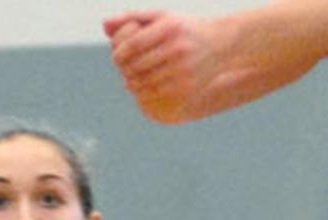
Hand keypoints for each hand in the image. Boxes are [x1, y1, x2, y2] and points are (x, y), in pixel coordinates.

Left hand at [104, 11, 225, 121]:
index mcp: (169, 28)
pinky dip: (146, 94)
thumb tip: (104, 26)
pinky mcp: (189, 85)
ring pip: (147, 81)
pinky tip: (142, 91)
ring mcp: (185, 68)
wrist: (223, 43)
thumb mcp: (162, 16)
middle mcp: (178, 47)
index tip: (116, 57)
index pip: (134, 44)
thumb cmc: (186, 28)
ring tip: (130, 82)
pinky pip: (159, 93)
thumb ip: (132, 17)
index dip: (120, 53)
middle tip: (123, 71)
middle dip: (125, 70)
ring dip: (134, 84)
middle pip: (139, 64)